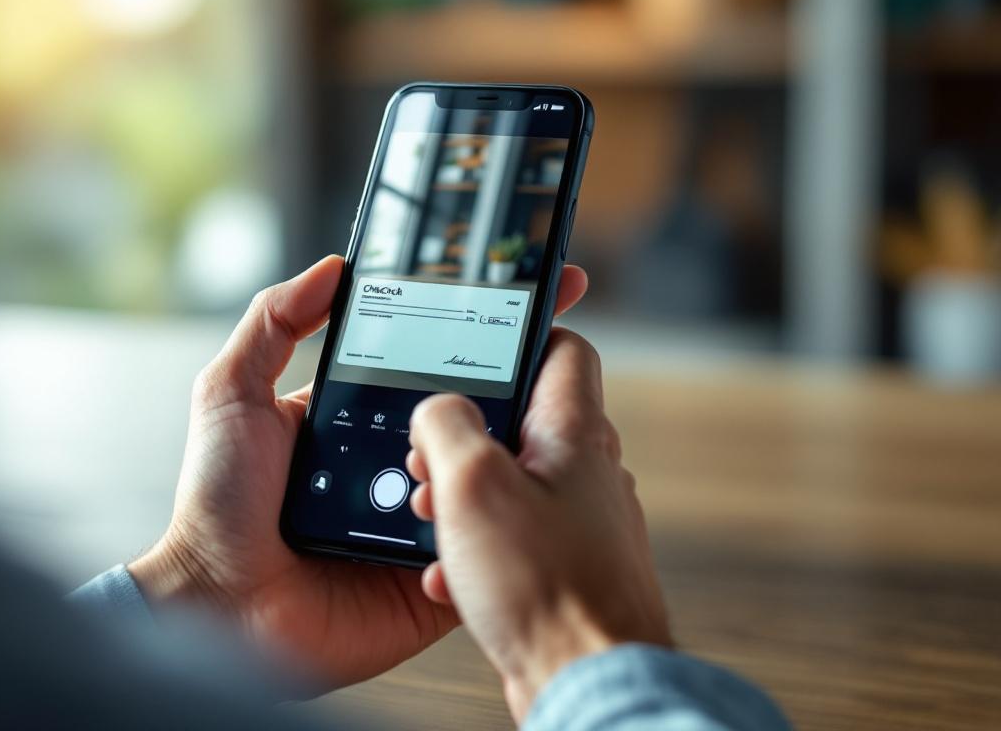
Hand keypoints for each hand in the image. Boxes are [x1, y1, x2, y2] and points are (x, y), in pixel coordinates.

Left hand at [129, 255, 589, 691]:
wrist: (221, 605)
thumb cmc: (217, 505)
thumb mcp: (232, 394)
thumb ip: (274, 322)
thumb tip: (335, 267)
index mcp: (364, 418)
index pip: (433, 363)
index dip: (482, 327)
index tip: (532, 288)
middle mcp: (401, 464)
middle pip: (478, 416)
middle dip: (524, 384)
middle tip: (555, 357)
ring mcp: (423, 519)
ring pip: (494, 476)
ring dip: (516, 450)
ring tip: (524, 429)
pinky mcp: (436, 576)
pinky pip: (486, 546)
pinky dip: (503, 525)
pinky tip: (513, 497)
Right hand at [406, 329, 670, 721]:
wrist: (585, 680)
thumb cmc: (545, 587)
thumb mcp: (472, 484)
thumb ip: (446, 425)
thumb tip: (436, 408)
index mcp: (575, 434)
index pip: (563, 350)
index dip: (519, 336)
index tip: (478, 341)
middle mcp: (587, 475)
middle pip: (522, 422)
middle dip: (463, 436)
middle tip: (430, 459)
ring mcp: (581, 525)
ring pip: (512, 485)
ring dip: (462, 497)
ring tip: (433, 517)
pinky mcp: (566, 571)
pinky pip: (511, 541)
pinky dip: (474, 548)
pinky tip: (448, 573)